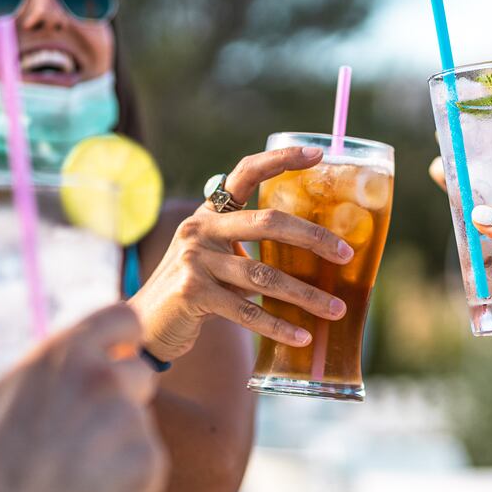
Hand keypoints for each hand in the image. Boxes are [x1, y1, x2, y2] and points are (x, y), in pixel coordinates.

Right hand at [0, 302, 167, 491]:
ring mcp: (131, 423)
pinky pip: (149, 459)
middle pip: (138, 373)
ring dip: (121, 437)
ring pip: (140, 420)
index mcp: (65, 356)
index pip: (123, 318)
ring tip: (81, 465)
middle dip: (121, 394)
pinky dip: (130, 474)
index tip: (116, 350)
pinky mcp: (149, 464)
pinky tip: (95, 489)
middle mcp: (106, 381)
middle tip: (87, 423)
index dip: (122, 335)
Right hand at [131, 146, 354, 361]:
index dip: (282, 159)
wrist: (146, 324)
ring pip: (264, 275)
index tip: (319, 154)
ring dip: (305, 295)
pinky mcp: (192, 293)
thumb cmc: (195, 290)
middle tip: (345, 253)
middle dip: (312, 237)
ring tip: (337, 308)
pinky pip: (247, 311)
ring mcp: (194, 260)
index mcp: (209, 213)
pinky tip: (302, 337)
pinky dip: (278, 326)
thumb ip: (249, 248)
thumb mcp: (216, 257)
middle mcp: (200, 229)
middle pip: (267, 222)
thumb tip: (315, 253)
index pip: (246, 173)